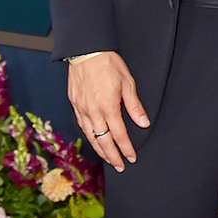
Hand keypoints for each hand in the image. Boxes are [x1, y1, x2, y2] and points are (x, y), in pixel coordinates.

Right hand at [67, 52, 148, 171]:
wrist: (85, 51)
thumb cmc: (108, 64)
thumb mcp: (128, 83)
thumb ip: (134, 106)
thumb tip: (143, 123)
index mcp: (108, 106)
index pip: (119, 135)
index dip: (126, 148)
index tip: (132, 158)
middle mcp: (92, 111)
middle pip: (103, 141)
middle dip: (112, 156)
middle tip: (120, 166)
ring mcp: (81, 108)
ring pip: (90, 136)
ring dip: (100, 149)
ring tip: (108, 158)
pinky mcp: (74, 104)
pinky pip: (82, 126)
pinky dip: (89, 136)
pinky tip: (94, 141)